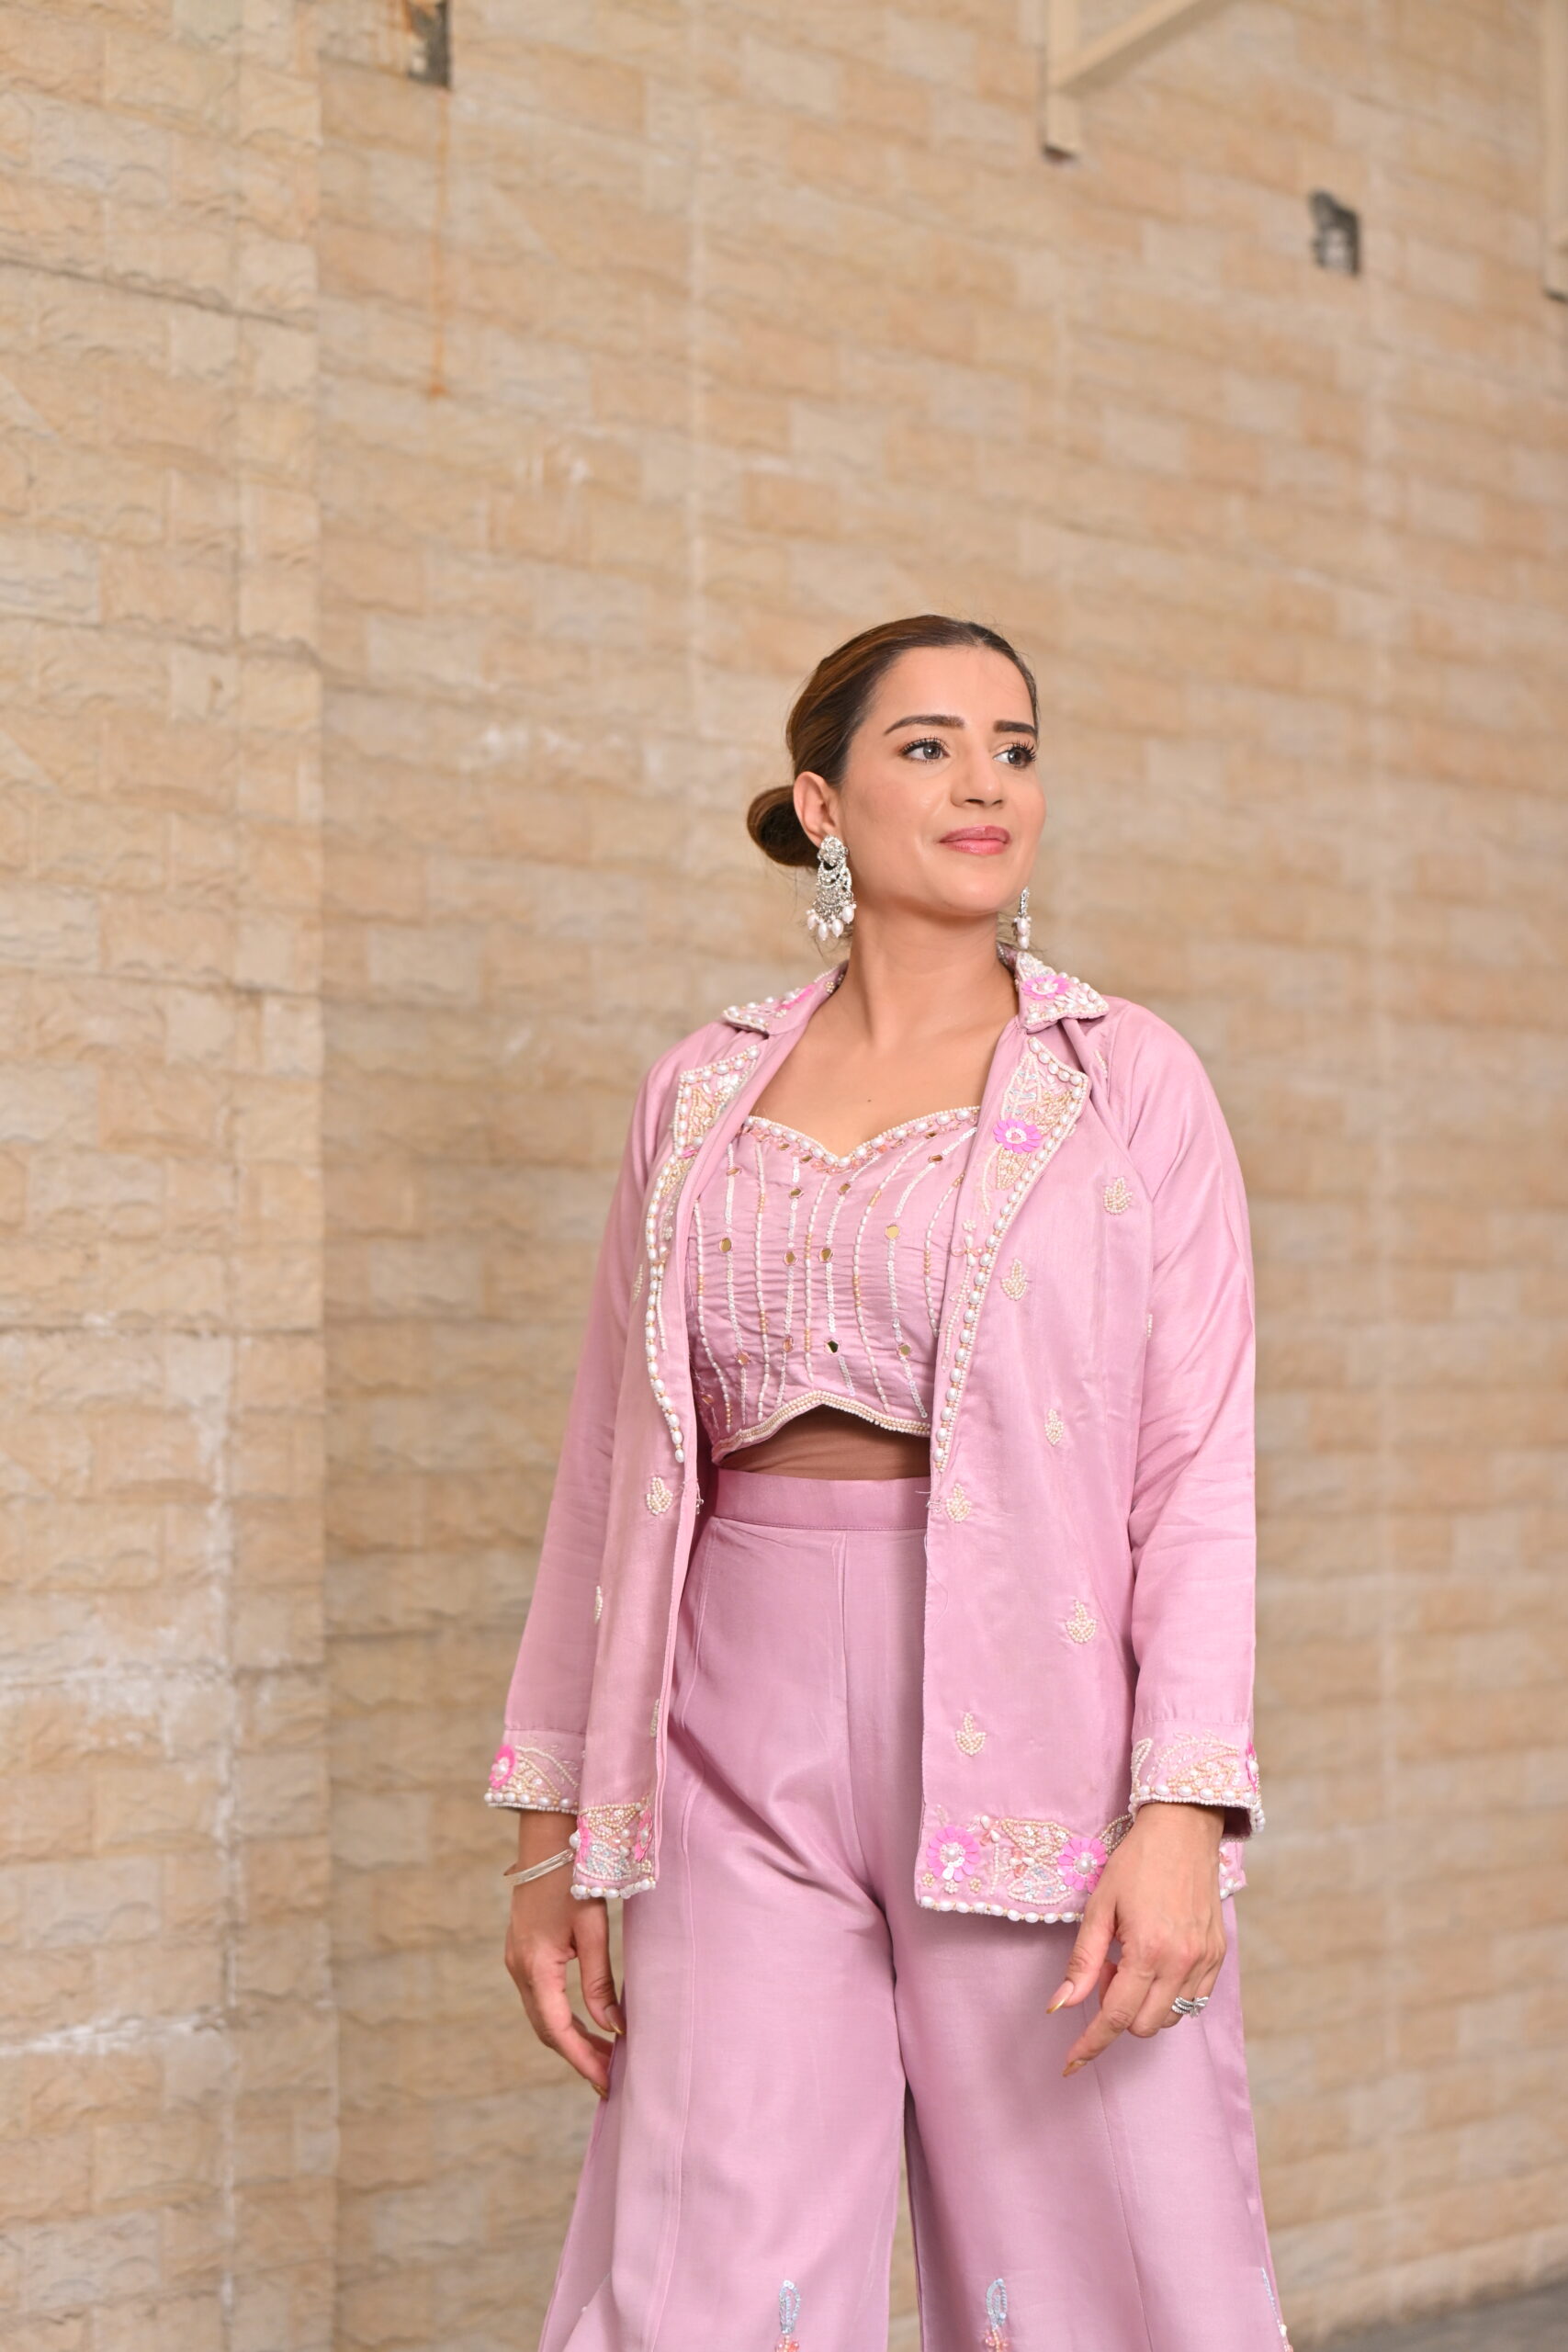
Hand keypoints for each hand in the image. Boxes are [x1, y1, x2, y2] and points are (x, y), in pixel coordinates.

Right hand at [503, 1811, 623, 2096]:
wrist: (547, 1838)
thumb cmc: (574, 1877)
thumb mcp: (593, 1928)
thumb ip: (600, 1980)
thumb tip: (614, 2028)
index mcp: (535, 1966)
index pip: (558, 2029)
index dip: (581, 2059)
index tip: (605, 2082)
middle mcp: (518, 1969)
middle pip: (547, 2029)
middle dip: (578, 2055)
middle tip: (611, 2075)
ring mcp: (516, 1961)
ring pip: (542, 2016)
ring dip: (571, 2038)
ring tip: (605, 2055)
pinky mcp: (522, 1953)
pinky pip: (540, 1998)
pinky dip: (562, 2017)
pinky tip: (587, 2024)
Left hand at [1046, 1803, 1226, 2074]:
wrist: (1183, 1829)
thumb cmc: (1136, 1862)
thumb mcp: (1100, 1905)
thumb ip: (1082, 1960)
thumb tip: (1060, 2005)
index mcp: (1148, 1950)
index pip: (1116, 2017)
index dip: (1091, 2044)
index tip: (1071, 2063)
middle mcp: (1182, 1963)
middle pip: (1143, 2026)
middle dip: (1117, 2010)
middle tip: (1107, 1966)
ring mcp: (1205, 1961)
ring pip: (1169, 2019)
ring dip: (1143, 2004)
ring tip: (1131, 1959)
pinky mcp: (1219, 1956)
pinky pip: (1194, 2002)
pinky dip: (1170, 1997)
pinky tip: (1156, 1964)